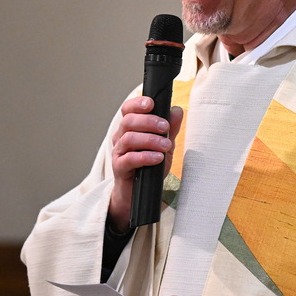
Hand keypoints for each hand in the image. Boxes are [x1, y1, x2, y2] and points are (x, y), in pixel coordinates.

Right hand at [107, 97, 183, 230]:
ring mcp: (118, 152)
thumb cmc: (150, 165)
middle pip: (128, 121)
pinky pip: (128, 159)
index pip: (128, 109)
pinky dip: (144, 156)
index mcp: (130, 127)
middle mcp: (121, 137)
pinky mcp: (119, 168)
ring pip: (129, 138)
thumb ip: (171, 128)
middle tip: (165, 127)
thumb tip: (177, 110)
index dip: (137, 103)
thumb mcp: (165, 145)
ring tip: (166, 145)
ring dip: (150, 139)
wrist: (140, 192)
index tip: (151, 103)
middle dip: (148, 121)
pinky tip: (157, 158)